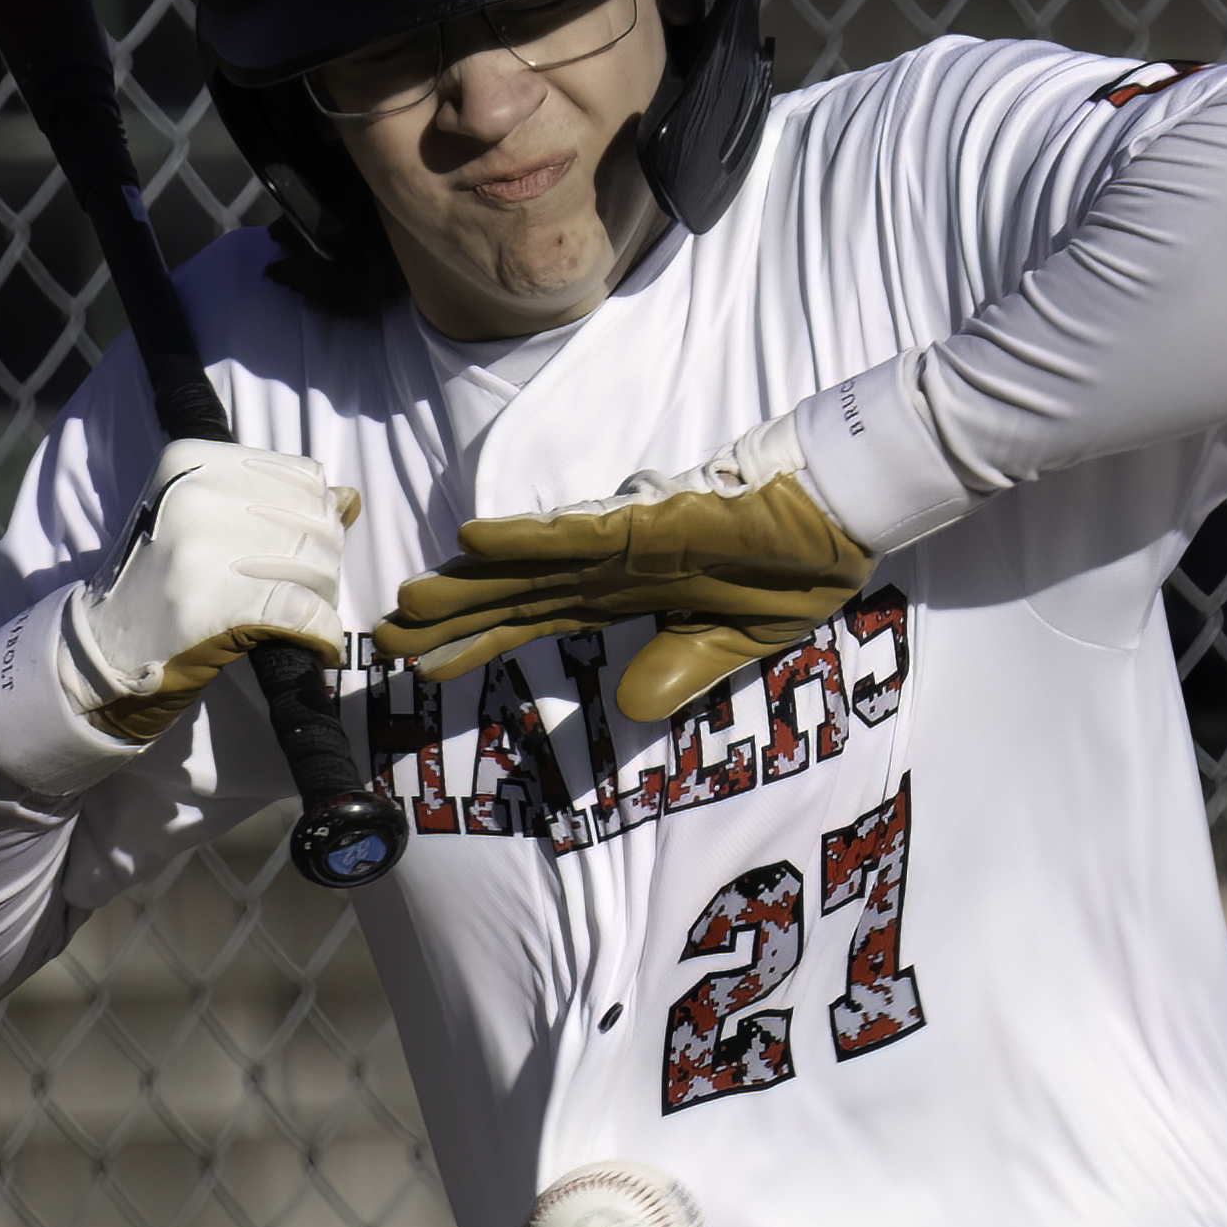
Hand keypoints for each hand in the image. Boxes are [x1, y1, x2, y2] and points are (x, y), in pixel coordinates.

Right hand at [70, 444, 361, 744]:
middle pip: (315, 522)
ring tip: (300, 619)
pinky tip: (318, 646)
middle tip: (302, 593)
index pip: (303, 475)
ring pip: (316, 565)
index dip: (316, 519)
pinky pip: (305, 613)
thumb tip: (351, 498)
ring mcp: (208, 547)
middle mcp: (199, 492)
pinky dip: (321, 634)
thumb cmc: (161, 583)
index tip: (296, 552)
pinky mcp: (221, 603)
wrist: (103, 650)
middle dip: (323, 565)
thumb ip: (279, 503)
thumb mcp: (208, 523)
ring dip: (323, 599)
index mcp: (193, 458)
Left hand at [378, 429, 872, 731]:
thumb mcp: (731, 643)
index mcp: (623, 596)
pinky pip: (574, 534)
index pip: (533, 623)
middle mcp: (607, 569)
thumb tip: (627, 706)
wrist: (841, 519)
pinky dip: (524, 540)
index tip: (424, 670)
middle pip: (511, 597)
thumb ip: (678, 671)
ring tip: (407, 602)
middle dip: (450, 620)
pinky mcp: (645, 524)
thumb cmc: (792, 566)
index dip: (477, 643)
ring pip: (526, 567)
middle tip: (384, 640)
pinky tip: (472, 544)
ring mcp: (622, 543)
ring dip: (466, 583)